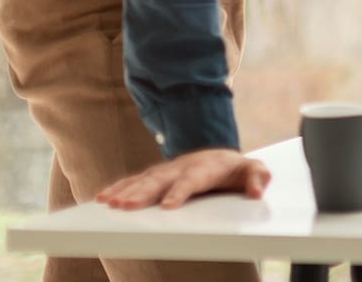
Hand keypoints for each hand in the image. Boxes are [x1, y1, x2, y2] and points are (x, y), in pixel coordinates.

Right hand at [95, 148, 269, 209]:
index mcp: (205, 167)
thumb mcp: (253, 170)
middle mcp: (182, 167)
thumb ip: (258, 178)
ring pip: (144, 180)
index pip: (191, 180)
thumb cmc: (236, 169)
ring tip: (109, 202)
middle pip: (161, 180)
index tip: (167, 206)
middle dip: (143, 193)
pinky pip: (135, 180)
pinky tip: (103, 196)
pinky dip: (119, 187)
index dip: (179, 192)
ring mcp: (167, 170)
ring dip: (126, 190)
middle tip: (125, 206)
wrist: (221, 157)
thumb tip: (257, 192)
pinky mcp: (156, 175)